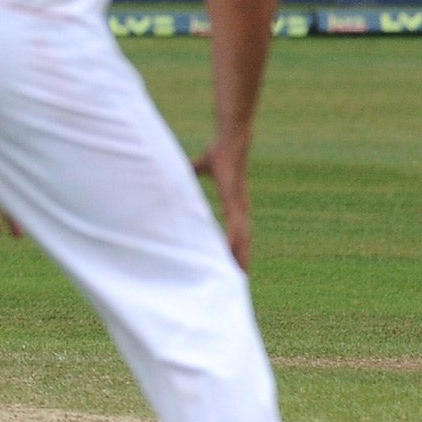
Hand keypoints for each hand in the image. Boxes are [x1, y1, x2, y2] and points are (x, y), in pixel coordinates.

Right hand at [193, 143, 252, 270]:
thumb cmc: (219, 152)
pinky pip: (234, 225)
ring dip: (239, 257)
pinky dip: (232, 240)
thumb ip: (192, 171)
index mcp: (234, 203)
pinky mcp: (234, 200)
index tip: (232, 265)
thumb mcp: (201, 166)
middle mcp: (240, 208)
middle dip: (241, 261)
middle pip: (242, 241)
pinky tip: (230, 253)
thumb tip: (178, 170)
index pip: (236, 232)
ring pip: (240, 238)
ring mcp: (239, 205)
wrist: (232, 139)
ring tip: (236, 276)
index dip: (235, 248)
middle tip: (238, 282)